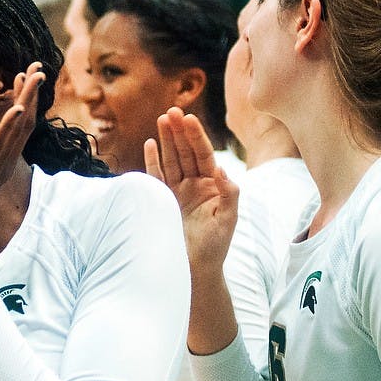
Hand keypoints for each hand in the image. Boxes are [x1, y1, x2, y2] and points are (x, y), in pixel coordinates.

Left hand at [0, 62, 42, 246]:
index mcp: (3, 160)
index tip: (24, 75)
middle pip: (25, 121)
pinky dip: (9, 126)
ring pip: (17, 128)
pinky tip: (17, 108)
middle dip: (32, 92)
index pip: (20, 124)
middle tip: (39, 66)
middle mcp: (5, 161)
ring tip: (34, 77)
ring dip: (27, 100)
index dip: (25, 98)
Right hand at [145, 107, 238, 267]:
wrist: (195, 270)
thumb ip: (230, 194)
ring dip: (166, 140)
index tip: (188, 118)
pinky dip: (153, 161)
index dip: (196, 136)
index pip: (203, 155)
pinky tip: (150, 144)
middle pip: (185, 152)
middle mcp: (194, 185)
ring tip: (162, 120)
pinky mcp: (161, 201)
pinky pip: (156, 177)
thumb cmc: (216, 247)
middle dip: (179, 131)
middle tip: (171, 111)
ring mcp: (177, 192)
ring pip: (171, 160)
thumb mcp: (229, 220)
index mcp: (212, 186)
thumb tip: (223, 170)